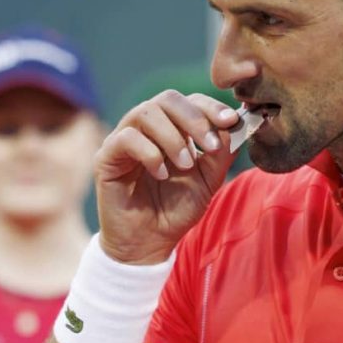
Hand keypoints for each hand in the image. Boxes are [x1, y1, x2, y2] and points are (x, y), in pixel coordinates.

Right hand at [95, 91, 240, 264]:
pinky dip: (149, 153)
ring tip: (186, 165)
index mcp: (171, 128)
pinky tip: (160, 175)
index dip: (210, 106)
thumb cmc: (176, 210)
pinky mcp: (106, 157)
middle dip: (195, 118)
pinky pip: (126, 138)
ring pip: (146, 113)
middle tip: (211, 144)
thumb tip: (235, 125)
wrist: (149, 243)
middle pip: (167, 99)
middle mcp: (146, 128)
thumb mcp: (208, 181)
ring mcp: (124, 139)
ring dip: (173, 137)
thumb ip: (221, 153)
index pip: (188, 101)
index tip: (231, 121)